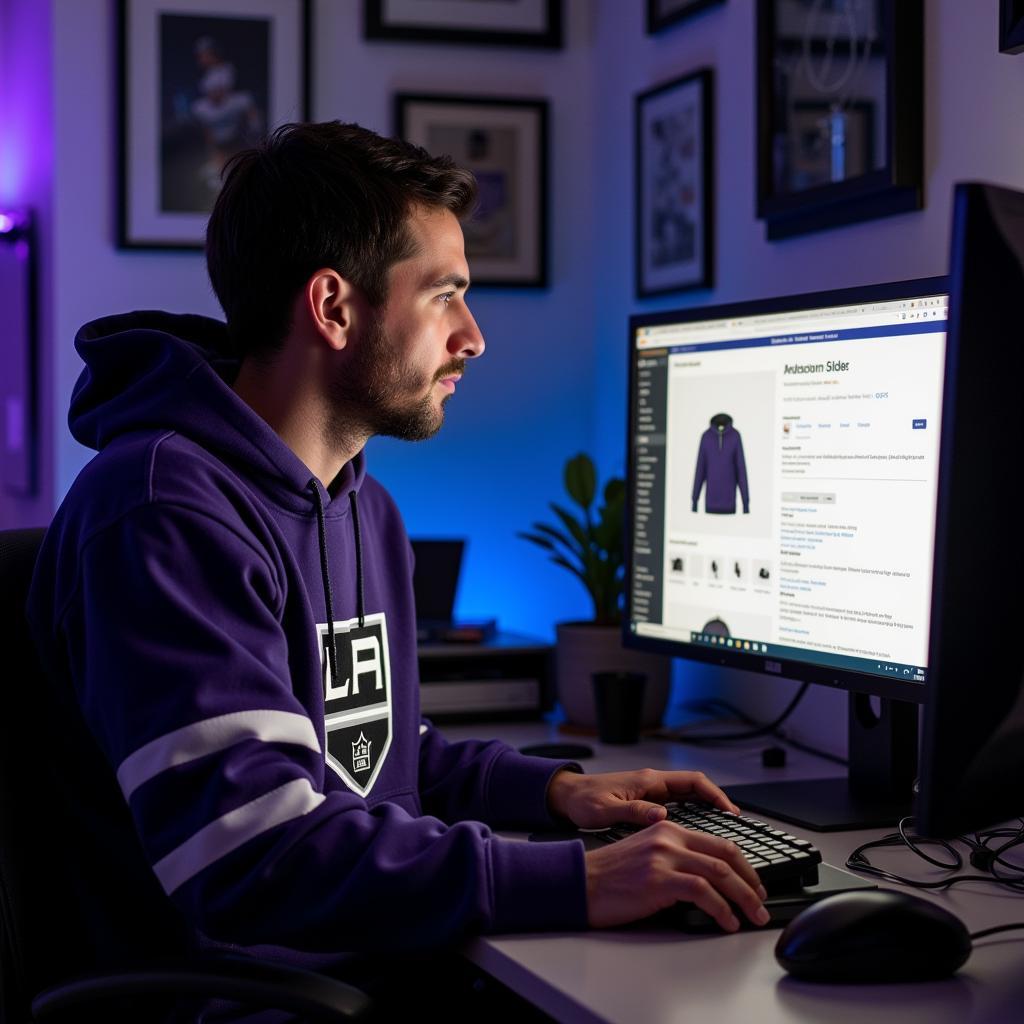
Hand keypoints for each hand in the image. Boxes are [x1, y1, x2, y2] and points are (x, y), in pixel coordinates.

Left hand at [547, 767, 739, 829]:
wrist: (567, 797)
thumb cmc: (583, 800)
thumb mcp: (606, 809)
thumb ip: (633, 811)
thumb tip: (662, 816)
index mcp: (648, 781)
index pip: (692, 781)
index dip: (714, 795)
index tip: (730, 811)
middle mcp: (653, 784)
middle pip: (695, 789)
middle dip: (717, 804)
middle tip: (735, 825)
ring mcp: (650, 792)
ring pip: (688, 798)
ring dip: (707, 810)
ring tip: (723, 832)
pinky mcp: (646, 802)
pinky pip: (677, 806)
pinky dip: (692, 816)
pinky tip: (697, 833)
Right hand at [584, 821, 769, 930]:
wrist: (581, 881)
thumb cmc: (611, 874)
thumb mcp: (647, 852)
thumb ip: (675, 855)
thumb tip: (709, 878)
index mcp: (668, 828)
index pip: (719, 842)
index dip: (744, 865)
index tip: (754, 884)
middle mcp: (669, 837)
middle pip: (726, 855)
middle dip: (752, 881)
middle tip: (761, 902)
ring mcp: (664, 857)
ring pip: (720, 873)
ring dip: (744, 898)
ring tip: (753, 916)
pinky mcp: (658, 880)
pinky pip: (703, 893)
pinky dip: (721, 909)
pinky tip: (727, 922)